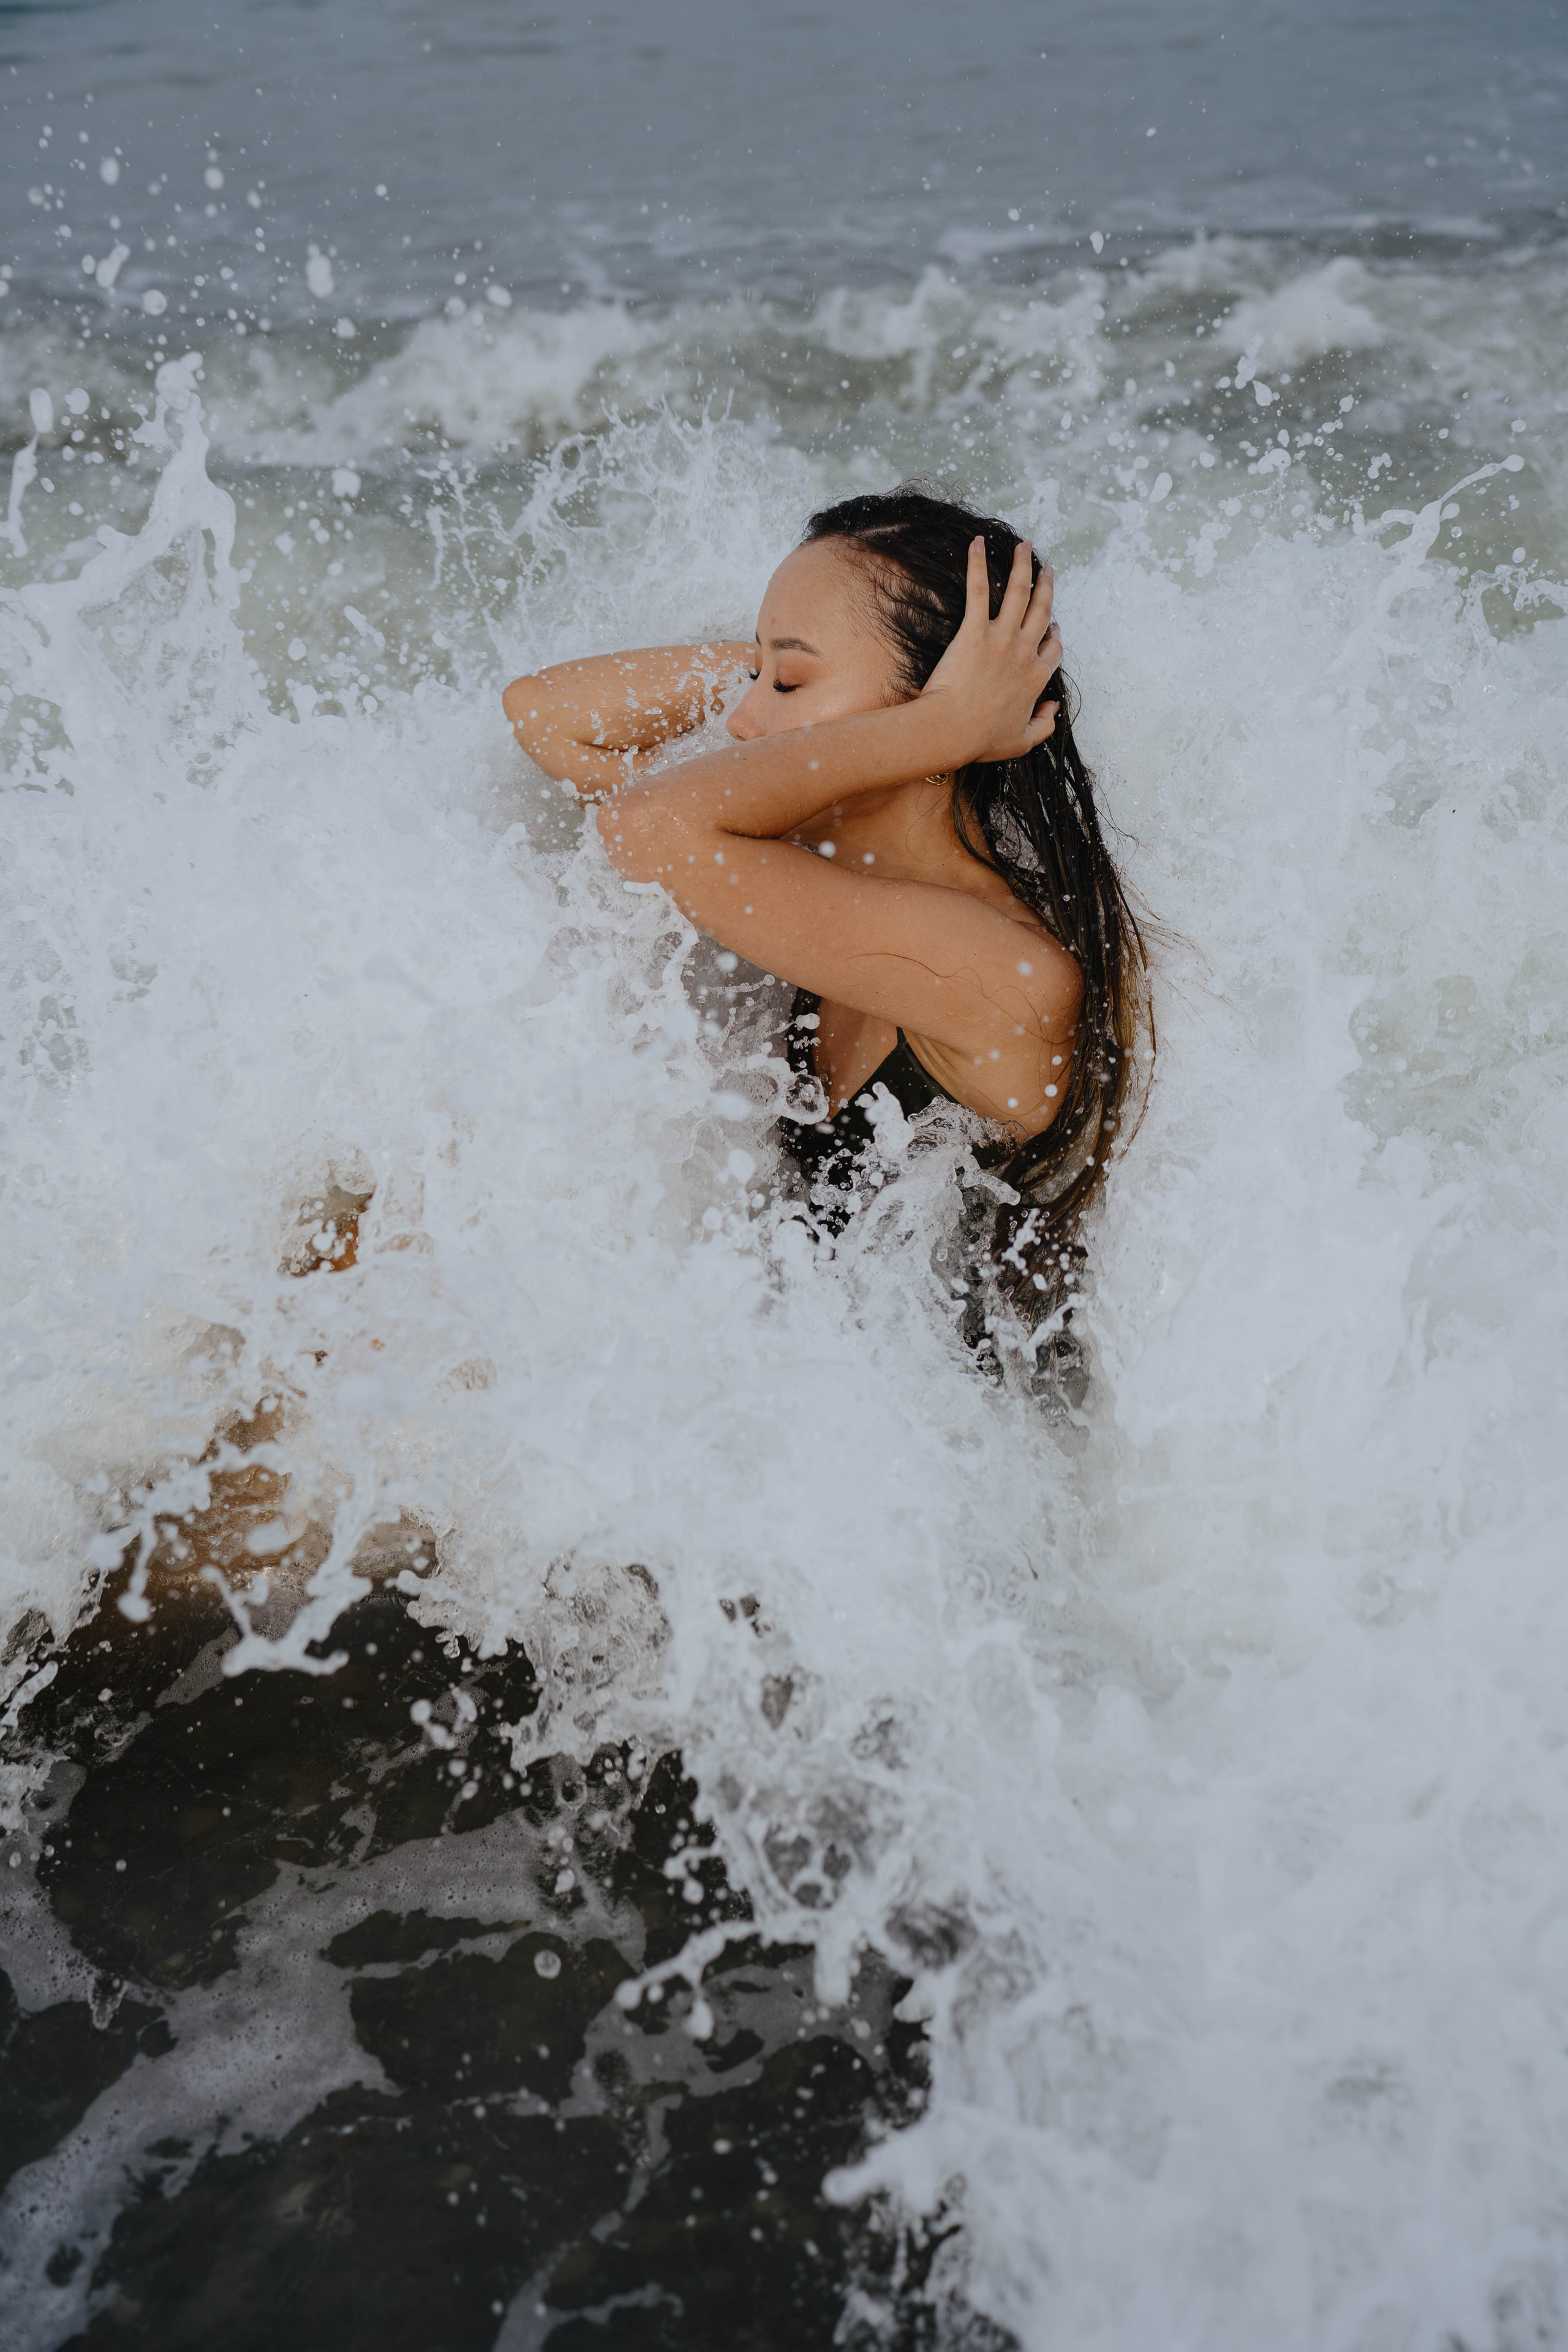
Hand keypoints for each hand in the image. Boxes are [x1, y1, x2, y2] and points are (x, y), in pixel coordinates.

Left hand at [918, 538, 1061, 764]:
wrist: (952, 730)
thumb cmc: (981, 739)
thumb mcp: (1022, 741)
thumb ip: (1044, 725)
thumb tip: (1054, 707)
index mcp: (1036, 679)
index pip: (1053, 650)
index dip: (1055, 636)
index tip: (1054, 627)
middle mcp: (1024, 653)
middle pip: (1042, 612)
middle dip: (1046, 587)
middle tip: (1047, 570)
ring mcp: (1001, 638)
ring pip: (1019, 593)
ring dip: (1022, 566)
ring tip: (1023, 545)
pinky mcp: (975, 630)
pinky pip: (978, 591)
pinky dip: (978, 564)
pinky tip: (977, 544)